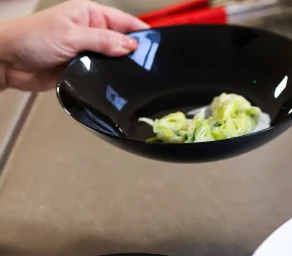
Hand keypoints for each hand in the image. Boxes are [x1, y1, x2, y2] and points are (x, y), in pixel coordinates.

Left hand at [0, 0, 147, 91]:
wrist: (7, 61)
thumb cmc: (30, 38)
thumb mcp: (70, 35)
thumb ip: (103, 41)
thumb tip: (131, 46)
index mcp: (90, 15)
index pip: (125, 21)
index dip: (142, 33)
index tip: (158, 47)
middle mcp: (91, 32)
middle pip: (123, 44)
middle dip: (134, 55)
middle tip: (150, 68)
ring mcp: (87, 53)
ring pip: (114, 62)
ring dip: (121, 70)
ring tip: (136, 80)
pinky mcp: (82, 71)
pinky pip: (103, 77)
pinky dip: (109, 82)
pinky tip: (119, 87)